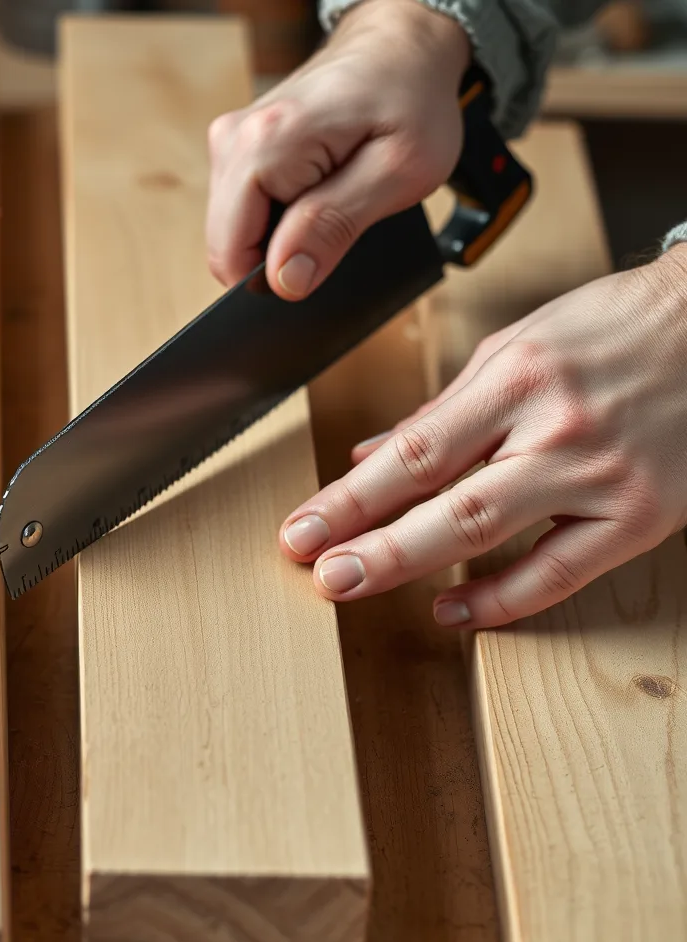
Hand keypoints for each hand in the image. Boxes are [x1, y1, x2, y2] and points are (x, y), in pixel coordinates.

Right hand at [206, 0, 469, 299]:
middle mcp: (234, 139)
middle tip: (338, 223)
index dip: (273, 278)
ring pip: (236, 231)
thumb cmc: (411, 99)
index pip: (231, 253)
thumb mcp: (396, 173)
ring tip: (333, 199)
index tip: (321, 263)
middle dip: (279, 256)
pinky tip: (318, 192)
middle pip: (228, 245)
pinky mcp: (239, 148)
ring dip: (283, 235)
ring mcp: (231, 141)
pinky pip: (245, 211)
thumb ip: (333, 228)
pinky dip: (280, 217)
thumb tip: (284, 280)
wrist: (404, 45)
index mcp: (265, 145)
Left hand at [279, 248, 686, 627]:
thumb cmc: (611, 331)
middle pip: (444, 497)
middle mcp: (554, 427)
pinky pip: (561, 573)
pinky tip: (453, 610)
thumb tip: (371, 457)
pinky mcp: (639, 516)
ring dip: (414, 567)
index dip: (350, 497)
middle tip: (317, 570)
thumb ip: (441, 411)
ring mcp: (599, 474)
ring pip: (491, 533)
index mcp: (516, 376)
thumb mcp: (514, 350)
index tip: (303, 528)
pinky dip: (501, 599)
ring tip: (357, 587)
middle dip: (369, 541)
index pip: (413, 452)